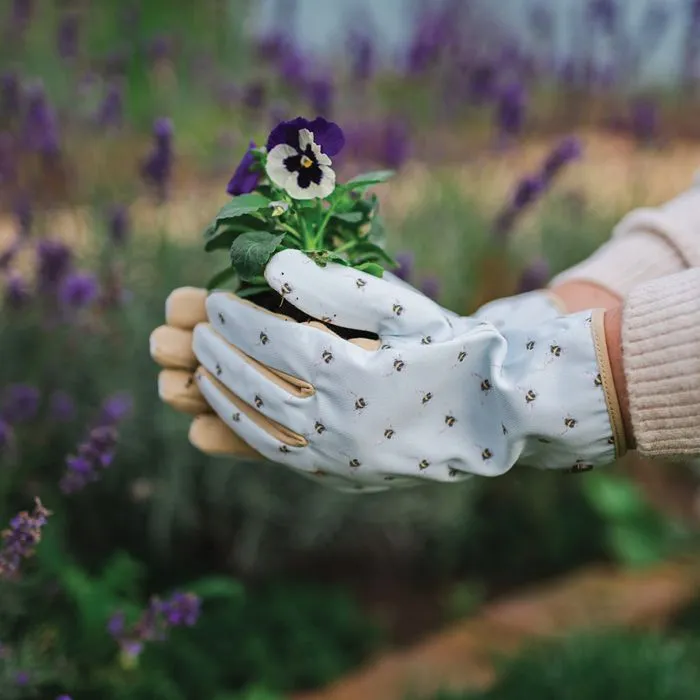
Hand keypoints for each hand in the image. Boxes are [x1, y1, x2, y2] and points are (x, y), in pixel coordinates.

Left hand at [149, 268, 458, 461]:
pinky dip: (249, 434)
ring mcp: (342, 458)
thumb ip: (332, 288)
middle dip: (220, 356)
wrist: (496, 412)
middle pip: (258, 386)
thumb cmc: (452, 348)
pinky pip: (282, 457)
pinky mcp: (346, 477)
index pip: (275, 343)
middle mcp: (343, 424)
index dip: (238, 320)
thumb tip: (269, 266)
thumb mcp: (400, 307)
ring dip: (224, 398)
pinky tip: (232, 415)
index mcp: (358, 376)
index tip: (213, 302)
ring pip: (262, 429)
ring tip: (199, 374)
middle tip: (194, 334)